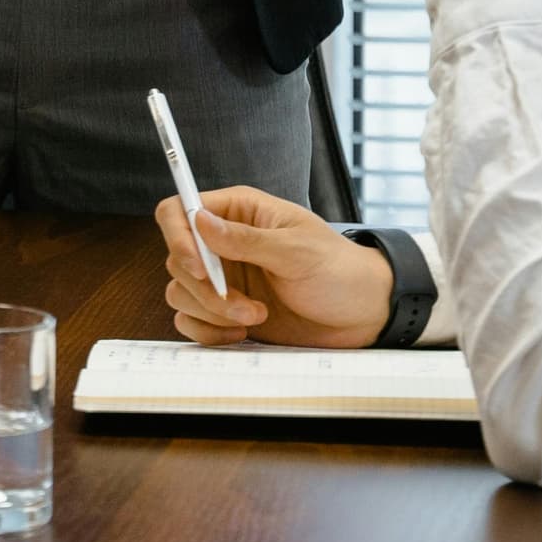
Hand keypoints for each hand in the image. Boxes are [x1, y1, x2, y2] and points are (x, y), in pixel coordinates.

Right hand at [156, 186, 394, 347]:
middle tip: (243, 303)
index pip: (180, 210)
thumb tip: (199, 221)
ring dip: (212, 312)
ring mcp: (224, 278)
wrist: (363, 315)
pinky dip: (209, 332)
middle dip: (206, 288)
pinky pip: (191, 321)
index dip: (178, 237)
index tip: (198, 268)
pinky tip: (242, 332)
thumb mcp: (297, 251)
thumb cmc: (339, 271)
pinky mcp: (227, 311)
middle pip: (178, 259)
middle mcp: (224, 243)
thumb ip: (245, 239)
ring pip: (181, 292)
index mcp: (240, 211)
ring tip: (255, 317)